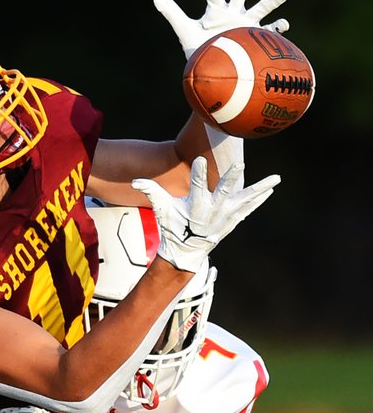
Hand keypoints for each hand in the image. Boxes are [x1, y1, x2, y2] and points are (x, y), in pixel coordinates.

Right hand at [132, 157, 279, 273]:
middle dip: (230, 178)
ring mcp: (225, 217)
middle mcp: (212, 211)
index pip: (196, 187)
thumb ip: (151, 192)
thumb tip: (135, 181)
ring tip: (276, 178)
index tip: (199, 160)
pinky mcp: (232, 221)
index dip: (198, 173)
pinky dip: (259, 198)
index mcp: (195, 207)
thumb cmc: (173, 227)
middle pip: (223, 191)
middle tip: (240, 164)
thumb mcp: (162, 210)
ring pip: (244, 200)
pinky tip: (271, 189)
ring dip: (260, 189)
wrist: (186, 252)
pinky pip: (249, 208)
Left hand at [155, 0, 290, 59]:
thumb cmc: (200, 50)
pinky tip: (284, 24)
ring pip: (260, 8)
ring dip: (272, 0)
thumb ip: (172, 12)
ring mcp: (246, 25)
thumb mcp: (185, 30)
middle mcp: (232, 13)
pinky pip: (270, 31)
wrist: (213, 72)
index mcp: (215, 11)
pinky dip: (278, 27)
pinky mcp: (255, 38)